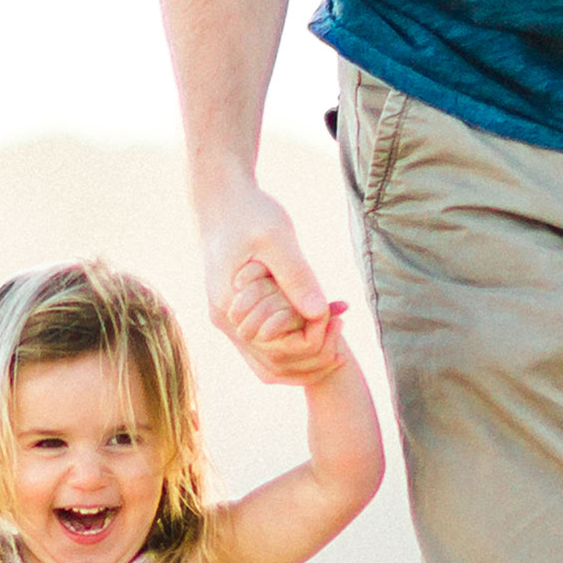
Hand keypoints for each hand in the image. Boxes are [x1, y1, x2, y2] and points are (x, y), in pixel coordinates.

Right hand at [202, 180, 347, 384]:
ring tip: (335, 322)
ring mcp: (228, 321)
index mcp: (230, 307)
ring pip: (269, 361)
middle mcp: (225, 322)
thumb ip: (296, 276)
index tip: (338, 315)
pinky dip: (293, 338)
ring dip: (304, 350)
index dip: (312, 339)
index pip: (277, 349)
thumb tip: (319, 312)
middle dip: (313, 351)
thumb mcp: (277, 238)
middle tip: (342, 320)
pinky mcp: (236, 314)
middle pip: (274, 364)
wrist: (221, 197)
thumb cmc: (249, 210)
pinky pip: (266, 344)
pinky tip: (318, 317)